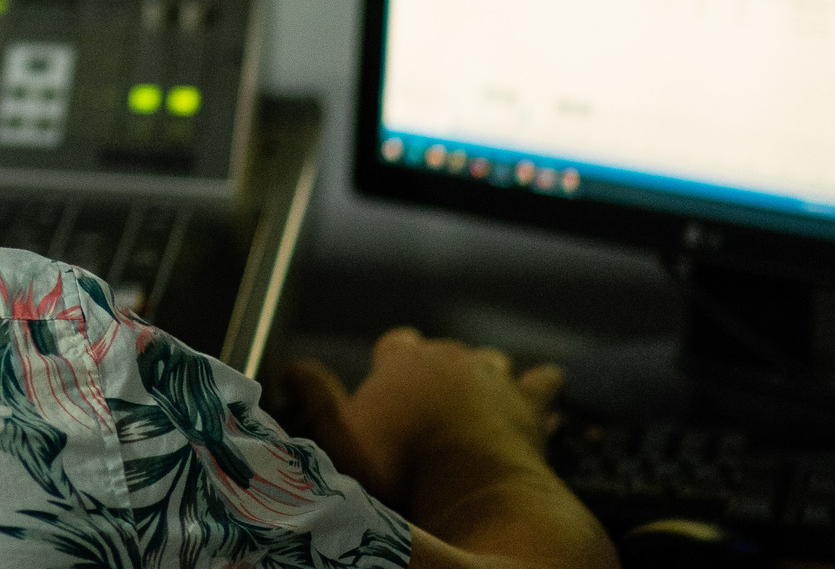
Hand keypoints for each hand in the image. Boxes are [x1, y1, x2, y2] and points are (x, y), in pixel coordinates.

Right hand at [284, 329, 565, 511]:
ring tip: (476, 401)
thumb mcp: (340, 436)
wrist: (474, 490)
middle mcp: (449, 357)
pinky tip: (540, 395)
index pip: (395, 343)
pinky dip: (540, 386)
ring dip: (484, 376)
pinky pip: (543, 381)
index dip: (392, 362)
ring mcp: (494, 377)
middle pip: (441, 350)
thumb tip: (291, 366)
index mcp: (401, 361)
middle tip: (429, 405)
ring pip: (489, 360)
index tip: (389, 383)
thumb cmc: (401, 468)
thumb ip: (315, 395)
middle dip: (437, 370)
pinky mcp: (530, 403)